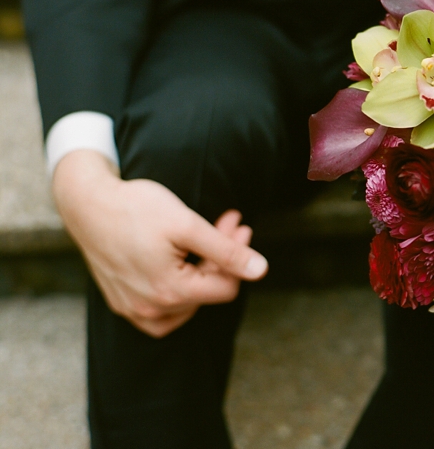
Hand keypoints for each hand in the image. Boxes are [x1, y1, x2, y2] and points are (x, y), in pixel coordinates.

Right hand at [52, 150, 267, 336]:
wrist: (87, 204)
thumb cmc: (137, 209)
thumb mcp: (188, 225)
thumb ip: (226, 251)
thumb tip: (261, 271)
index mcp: (171, 292)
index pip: (226, 287)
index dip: (238, 256)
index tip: (237, 223)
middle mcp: (150, 309)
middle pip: (206, 291)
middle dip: (222, 256)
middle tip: (228, 220)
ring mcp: (133, 309)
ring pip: (186, 302)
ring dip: (202, 270)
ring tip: (206, 239)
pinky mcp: (121, 303)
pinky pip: (160, 314)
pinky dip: (177, 294)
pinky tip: (183, 269)